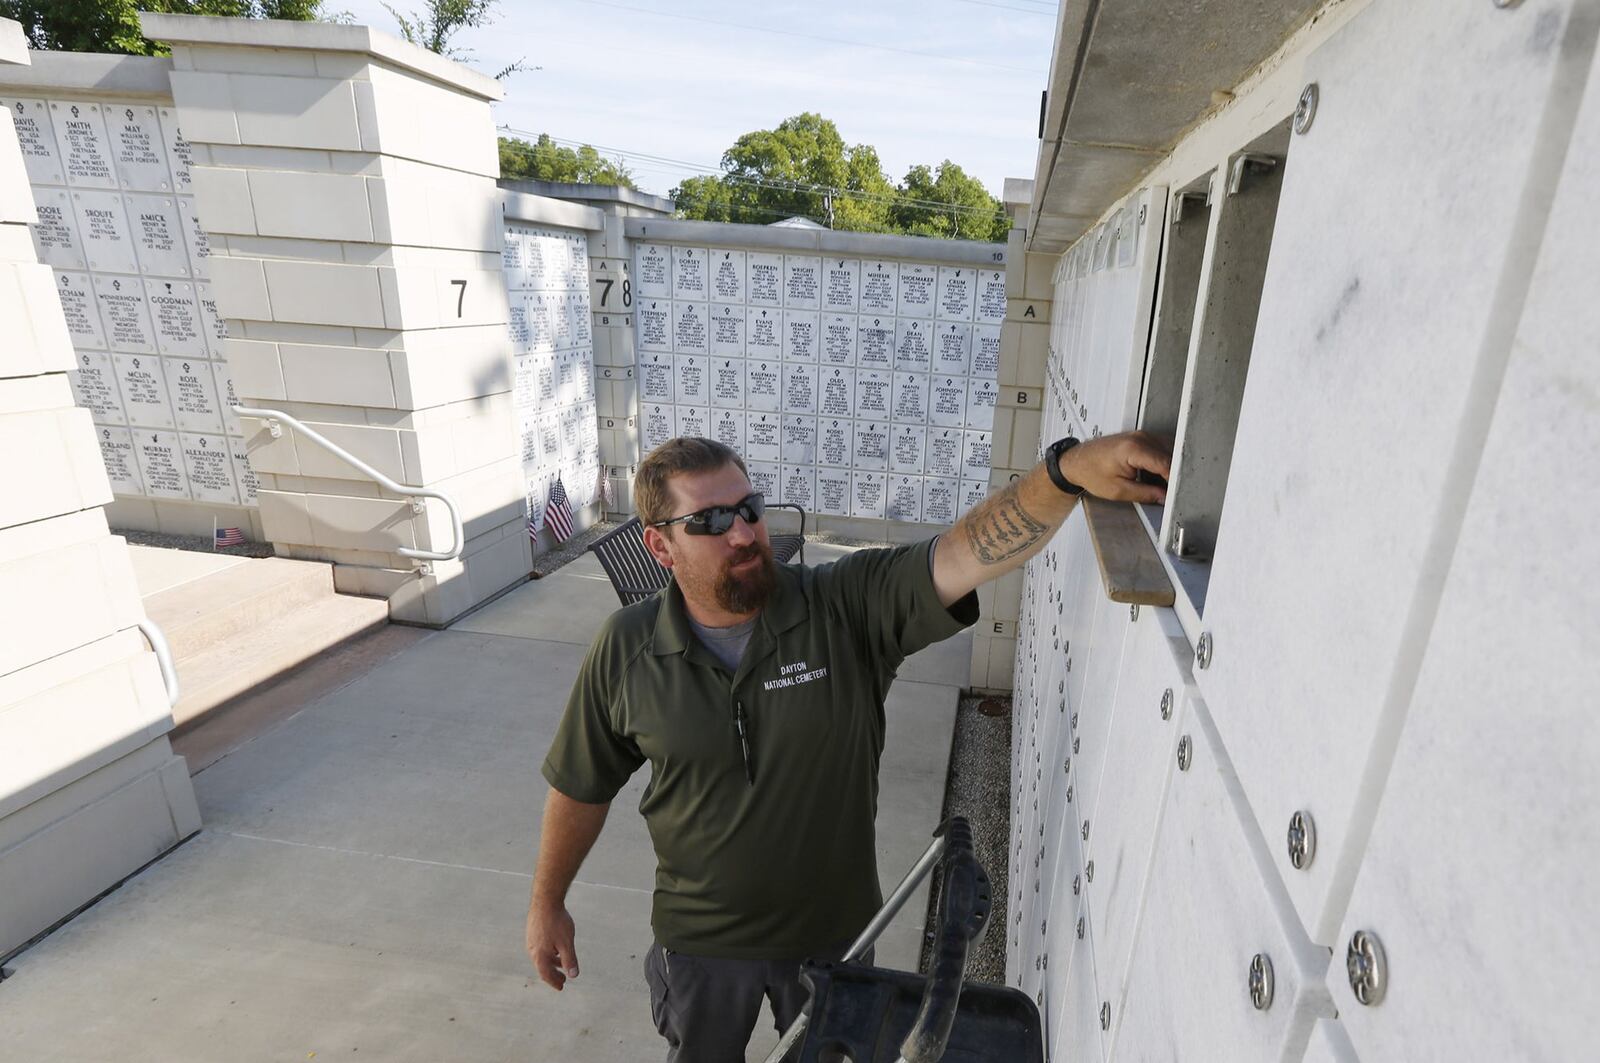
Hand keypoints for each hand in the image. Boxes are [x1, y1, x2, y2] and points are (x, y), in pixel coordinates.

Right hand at [526, 901, 579, 990]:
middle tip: (563, 979)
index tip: (561, 987)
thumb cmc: (557, 922)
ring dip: (552, 963)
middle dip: (553, 974)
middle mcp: (532, 949)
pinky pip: (540, 948)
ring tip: (562, 964)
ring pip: (541, 957)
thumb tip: (574, 976)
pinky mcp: (533, 931)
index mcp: (539, 955)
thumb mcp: (566, 943)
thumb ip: (569, 960)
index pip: (545, 974)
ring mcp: (531, 940)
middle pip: (542, 967)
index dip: (554, 982)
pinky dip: (549, 953)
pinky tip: (557, 948)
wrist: (546, 900)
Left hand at [1057, 431, 1172, 503]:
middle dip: (1174, 474)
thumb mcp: (1119, 490)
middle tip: (1172, 492)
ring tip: (1163, 484)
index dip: (1174, 480)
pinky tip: (1156, 475)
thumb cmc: (1091, 472)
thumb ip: (1146, 494)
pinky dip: (1163, 462)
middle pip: (1172, 455)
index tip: (1178, 493)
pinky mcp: (1142, 438)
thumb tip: (1165, 497)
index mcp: (1135, 449)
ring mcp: (1142, 435)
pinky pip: (1161, 448)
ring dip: (1170, 467)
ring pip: (1170, 450)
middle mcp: (1141, 438)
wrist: (1077, 461)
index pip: (1166, 463)